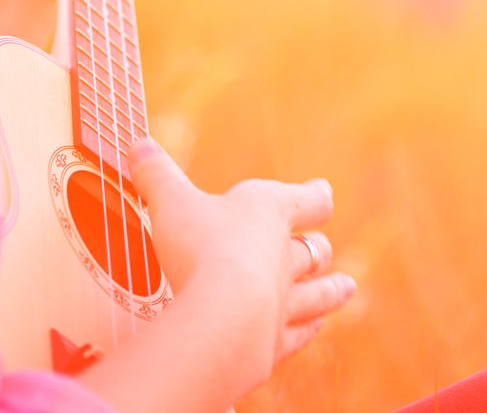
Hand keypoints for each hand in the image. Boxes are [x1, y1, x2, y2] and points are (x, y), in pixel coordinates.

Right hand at [128, 138, 355, 397]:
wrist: (220, 318)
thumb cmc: (199, 249)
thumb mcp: (170, 201)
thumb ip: (156, 174)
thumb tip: (139, 144)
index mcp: (268, 211)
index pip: (307, 200)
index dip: (315, 195)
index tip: (323, 190)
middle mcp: (285, 256)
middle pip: (315, 250)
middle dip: (319, 247)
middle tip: (325, 247)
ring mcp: (285, 302)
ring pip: (319, 294)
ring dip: (332, 290)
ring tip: (347, 287)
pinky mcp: (276, 343)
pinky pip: (300, 335)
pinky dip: (308, 330)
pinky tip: (314, 329)